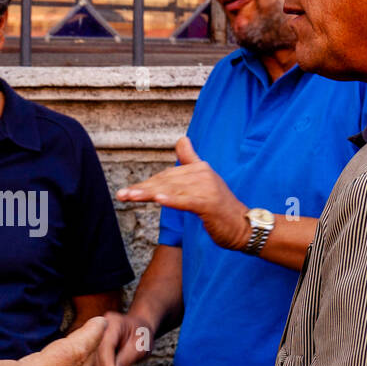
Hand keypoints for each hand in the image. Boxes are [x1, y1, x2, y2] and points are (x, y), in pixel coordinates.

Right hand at [91, 310, 152, 365]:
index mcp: (111, 323)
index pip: (105, 346)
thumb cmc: (142, 334)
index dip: (106, 365)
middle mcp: (99, 332)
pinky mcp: (96, 353)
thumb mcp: (140, 346)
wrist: (139, 329)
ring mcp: (95, 343)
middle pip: (97, 358)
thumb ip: (127, 359)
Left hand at [117, 137, 250, 250]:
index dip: (147, 183)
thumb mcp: (204, 181)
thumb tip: (182, 139)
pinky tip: (157, 200)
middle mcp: (202, 174)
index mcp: (198, 168)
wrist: (244, 226)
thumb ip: (191, 159)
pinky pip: (186, 201)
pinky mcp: (209, 204)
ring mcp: (206, 188)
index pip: (166, 175)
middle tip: (122, 195)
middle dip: (142, 189)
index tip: (129, 191)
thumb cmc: (220, 207)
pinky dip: (172, 200)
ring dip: (148, 193)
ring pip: (171, 190)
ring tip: (130, 196)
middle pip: (165, 181)